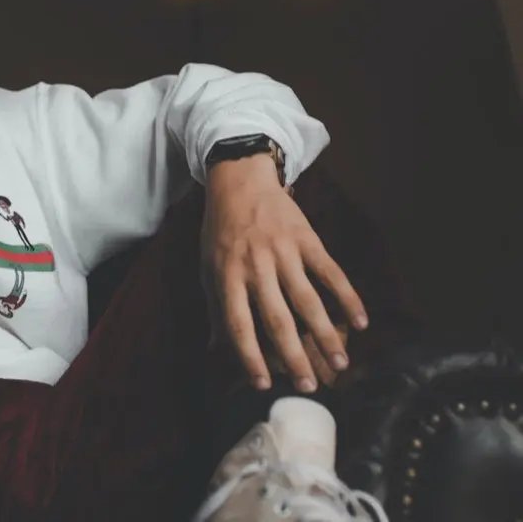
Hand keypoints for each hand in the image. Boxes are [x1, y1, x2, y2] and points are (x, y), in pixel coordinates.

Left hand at [203, 154, 368, 392]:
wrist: (240, 183)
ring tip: (340, 363)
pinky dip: (348, 296)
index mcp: (227, 277)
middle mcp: (256, 267)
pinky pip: (331, 272)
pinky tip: (362, 321)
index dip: (250, 356)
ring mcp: (284, 253)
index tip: (263, 385)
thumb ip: (216, 308)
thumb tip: (215, 350)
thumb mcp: (208, 268)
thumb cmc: (221, 232)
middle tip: (310, 387)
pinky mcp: (307, 239)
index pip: (238, 325)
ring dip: (326, 334)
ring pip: (308, 300)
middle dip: (295, 356)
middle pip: (277, 319)